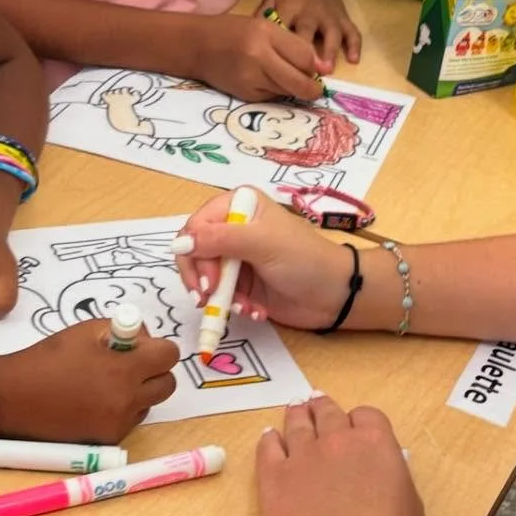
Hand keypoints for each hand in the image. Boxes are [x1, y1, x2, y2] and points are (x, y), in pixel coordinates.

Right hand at [0, 321, 179, 441]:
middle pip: (167, 384)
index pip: (168, 356)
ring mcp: (118, 424)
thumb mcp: (85, 332)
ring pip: (149, 403)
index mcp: (123, 370)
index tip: (141, 347)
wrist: (12, 398)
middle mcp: (126, 400)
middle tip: (129, 364)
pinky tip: (94, 400)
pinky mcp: (108, 439)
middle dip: (154, 371)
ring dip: (138, 391)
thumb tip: (143, 339)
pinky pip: (130, 420)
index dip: (157, 348)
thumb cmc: (46, 359)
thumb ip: (122, 332)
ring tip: (105, 382)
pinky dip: (121, 409)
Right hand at [174, 189, 354, 331]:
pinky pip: (220, 294)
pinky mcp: (242, 282)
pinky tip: (253, 310)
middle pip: (193, 252)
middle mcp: (233, 227)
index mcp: (238, 205)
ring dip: (220, 297)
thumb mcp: (262, 243)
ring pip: (204, 277)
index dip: (194, 255)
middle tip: (212, 299)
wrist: (335, 295)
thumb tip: (180, 243)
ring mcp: (236, 256)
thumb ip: (220, 240)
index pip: (195, 227)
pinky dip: (233, 305)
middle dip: (203, 279)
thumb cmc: (303, 260)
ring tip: (242, 307)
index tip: (207, 281)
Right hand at [192, 13, 325, 103]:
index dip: (314, 65)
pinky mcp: (246, 96)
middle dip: (312, 89)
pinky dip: (276, 91)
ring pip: (288, 91)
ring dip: (293, 88)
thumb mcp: (265, 27)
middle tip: (316, 88)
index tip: (316, 68)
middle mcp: (258, 58)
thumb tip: (324, 69)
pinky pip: (273, 97)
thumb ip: (294, 45)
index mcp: (266, 35)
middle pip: (300, 82)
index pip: (305, 57)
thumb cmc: (235, 32)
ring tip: (282, 76)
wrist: (198, 47)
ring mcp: (251, 80)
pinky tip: (265, 80)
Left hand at [258, 0, 360, 69]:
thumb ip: (262, 16)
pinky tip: (354, 61)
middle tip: (304, 75)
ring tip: (327, 70)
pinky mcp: (343, 17)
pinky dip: (355, 45)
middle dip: (306, 53)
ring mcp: (329, 15)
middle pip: (307, 34)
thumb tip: (248, 40)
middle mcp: (310, 12)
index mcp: (289, 7)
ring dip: (330, 51)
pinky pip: (352, 31)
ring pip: (332, 34)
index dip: (279, 48)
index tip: (276, 67)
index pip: (282, 30)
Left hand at [258, 397, 423, 515]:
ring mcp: (302, 455)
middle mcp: (337, 440)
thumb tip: (387, 468)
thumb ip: (396, 479)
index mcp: (376, 443)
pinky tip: (269, 436)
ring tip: (295, 408)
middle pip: (328, 412)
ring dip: (297, 414)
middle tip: (316, 401)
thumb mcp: (411, 508)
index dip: (361, 420)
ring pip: (297, 423)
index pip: (367, 415)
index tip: (357, 426)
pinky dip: (269, 439)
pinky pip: (268, 447)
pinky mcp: (273, 475)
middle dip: (323, 407)